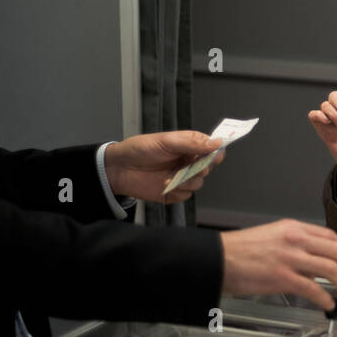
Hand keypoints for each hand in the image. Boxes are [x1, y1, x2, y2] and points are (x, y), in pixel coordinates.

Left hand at [104, 131, 224, 203]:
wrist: (120, 169)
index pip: (212, 149)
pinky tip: (165, 185)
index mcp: (189, 146)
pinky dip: (177, 192)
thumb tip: (217, 143)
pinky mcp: (174, 192)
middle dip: (201, 168)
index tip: (215, 156)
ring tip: (170, 178)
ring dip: (187, 182)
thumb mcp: (167, 141)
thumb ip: (192, 143)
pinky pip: (186, 195)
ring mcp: (182, 178)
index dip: (216, 152)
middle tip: (191, 167)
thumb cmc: (141, 149)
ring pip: (198, 183)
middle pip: (208, 167)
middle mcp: (188, 162)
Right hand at [220, 219, 336, 309]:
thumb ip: (294, 245)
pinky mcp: (283, 277)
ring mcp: (291, 258)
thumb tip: (312, 262)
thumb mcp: (271, 236)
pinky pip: (314, 289)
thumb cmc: (238, 250)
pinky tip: (328, 305)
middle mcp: (296, 240)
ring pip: (331, 269)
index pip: (330, 236)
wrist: (217, 258)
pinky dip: (325, 298)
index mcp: (293, 227)